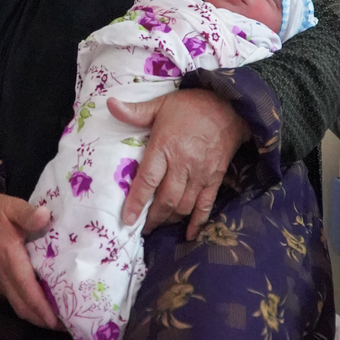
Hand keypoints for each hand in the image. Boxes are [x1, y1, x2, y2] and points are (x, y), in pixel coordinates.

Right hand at [0, 176, 58, 328]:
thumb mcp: (11, 206)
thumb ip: (28, 213)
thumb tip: (46, 217)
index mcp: (8, 257)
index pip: (26, 289)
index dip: (42, 307)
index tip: (58, 320)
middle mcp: (1, 274)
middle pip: (23, 306)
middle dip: (44, 320)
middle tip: (68, 325)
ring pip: (18, 306)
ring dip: (37, 316)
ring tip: (59, 320)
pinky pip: (13, 299)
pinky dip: (28, 307)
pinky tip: (43, 305)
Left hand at [107, 88, 249, 240]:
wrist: (229, 105)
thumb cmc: (190, 106)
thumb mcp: (161, 104)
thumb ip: (135, 111)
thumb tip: (110, 104)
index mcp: (166, 146)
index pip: (148, 180)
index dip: (137, 202)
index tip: (128, 219)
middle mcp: (183, 164)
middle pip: (166, 199)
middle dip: (153, 218)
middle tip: (142, 228)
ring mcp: (201, 173)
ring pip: (184, 205)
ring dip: (170, 220)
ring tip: (159, 227)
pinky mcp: (215, 178)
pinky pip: (206, 205)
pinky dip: (197, 222)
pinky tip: (188, 234)